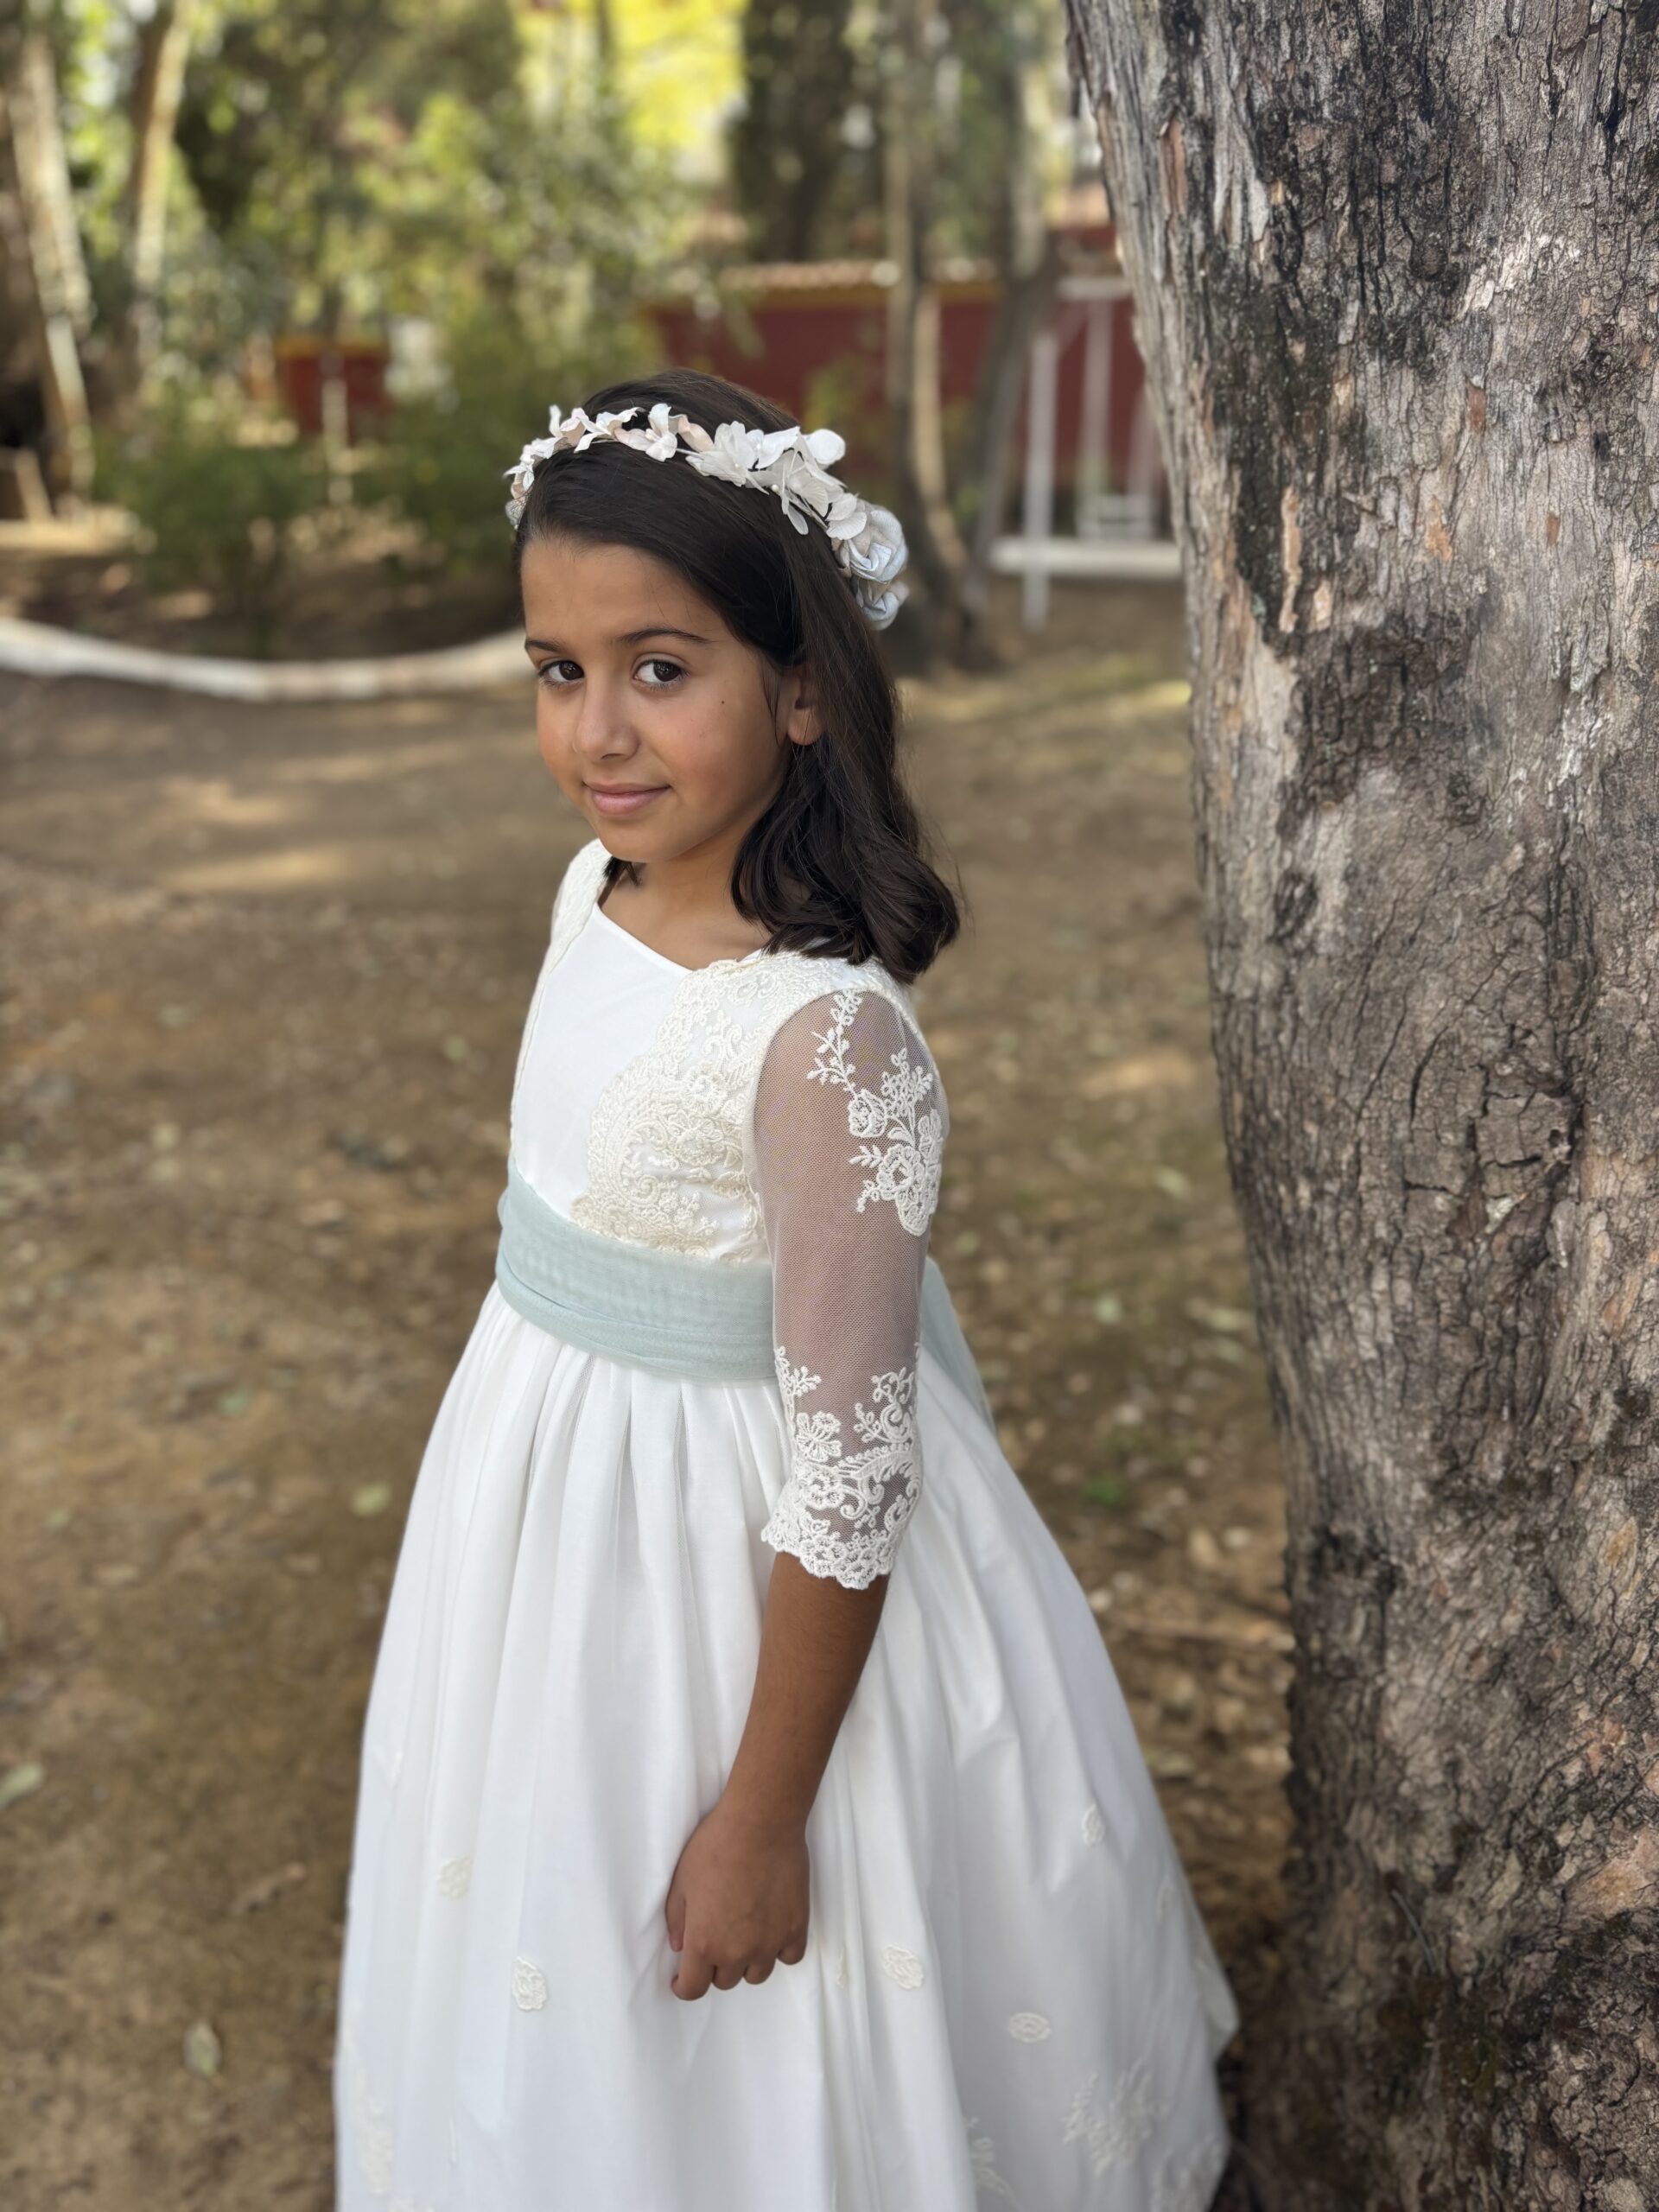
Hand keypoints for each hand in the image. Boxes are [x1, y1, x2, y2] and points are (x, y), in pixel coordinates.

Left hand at [664, 1796, 809, 1999]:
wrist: (760, 1823)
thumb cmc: (715, 1846)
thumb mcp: (681, 1880)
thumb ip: (677, 1920)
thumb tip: (681, 1946)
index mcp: (704, 1943)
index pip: (693, 1989)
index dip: (684, 1987)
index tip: (682, 1979)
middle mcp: (737, 1952)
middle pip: (725, 1981)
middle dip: (715, 1967)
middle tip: (715, 1941)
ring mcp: (770, 1943)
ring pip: (757, 1974)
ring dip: (747, 1963)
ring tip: (744, 1937)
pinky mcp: (796, 1928)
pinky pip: (789, 1957)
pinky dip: (779, 1951)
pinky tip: (772, 1933)